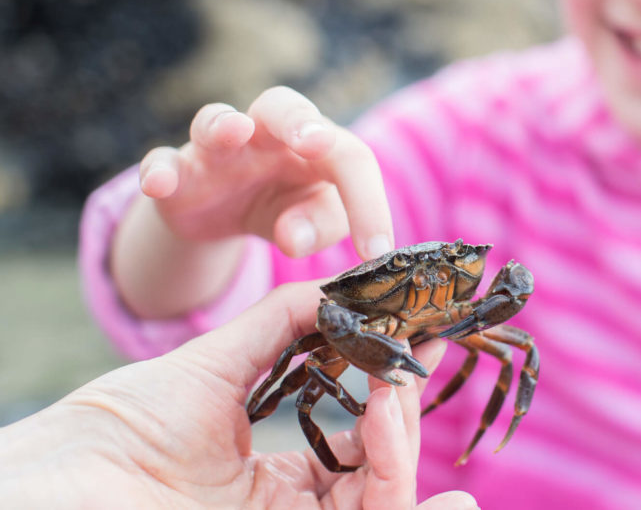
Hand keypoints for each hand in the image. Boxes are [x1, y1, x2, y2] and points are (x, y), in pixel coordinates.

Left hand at [0, 282, 475, 509]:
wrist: (66, 478)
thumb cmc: (125, 424)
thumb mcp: (216, 364)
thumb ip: (285, 323)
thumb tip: (344, 284)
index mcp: (282, 473)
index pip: (362, 438)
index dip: (392, 392)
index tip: (418, 340)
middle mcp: (294, 506)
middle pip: (382, 470)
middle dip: (402, 417)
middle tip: (404, 367)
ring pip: (384, 500)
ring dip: (404, 450)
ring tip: (393, 398)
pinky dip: (403, 497)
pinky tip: (443, 489)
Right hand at [140, 86, 392, 259]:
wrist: (225, 214)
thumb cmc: (289, 208)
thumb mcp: (313, 222)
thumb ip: (318, 227)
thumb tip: (294, 239)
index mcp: (317, 144)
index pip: (350, 159)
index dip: (367, 202)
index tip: (375, 250)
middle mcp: (268, 134)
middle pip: (283, 104)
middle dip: (301, 120)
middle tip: (317, 143)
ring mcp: (218, 148)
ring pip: (216, 118)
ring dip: (225, 122)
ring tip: (235, 130)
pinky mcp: (177, 171)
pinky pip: (162, 161)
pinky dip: (159, 170)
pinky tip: (160, 185)